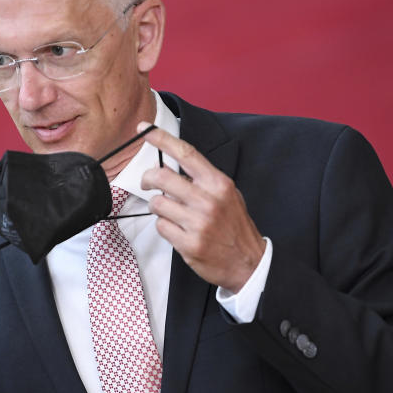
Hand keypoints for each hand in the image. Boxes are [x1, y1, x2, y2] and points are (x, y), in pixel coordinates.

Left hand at [138, 123, 264, 291]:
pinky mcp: (189, 244)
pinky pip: (161, 226)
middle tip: (147, 183)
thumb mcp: (226, 195)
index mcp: (218, 184)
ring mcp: (198, 223)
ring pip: (157, 203)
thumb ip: (200, 180)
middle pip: (162, 177)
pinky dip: (164, 226)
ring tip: (170, 212)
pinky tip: (178, 230)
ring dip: (158, 206)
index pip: (186, 154)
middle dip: (147, 179)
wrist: (248, 263)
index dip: (162, 139)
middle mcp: (209, 201)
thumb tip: (167, 166)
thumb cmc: (234, 226)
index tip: (144, 130)